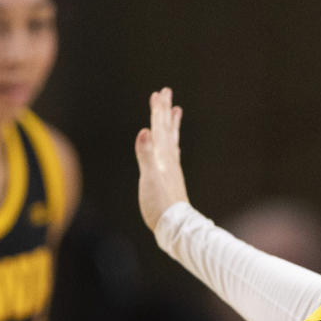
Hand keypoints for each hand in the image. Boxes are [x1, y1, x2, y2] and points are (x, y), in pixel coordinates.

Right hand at [135, 87, 187, 230]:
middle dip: (164, 111)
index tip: (160, 93)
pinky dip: (171, 144)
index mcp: (162, 157)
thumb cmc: (160, 205)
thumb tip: (144, 131)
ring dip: (171, 125)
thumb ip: (146, 154)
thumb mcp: (150, 178)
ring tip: (176, 111)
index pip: (159, 128)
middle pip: (166, 130)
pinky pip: (172, 154)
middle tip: (166, 92)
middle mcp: (169, 160)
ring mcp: (171, 169)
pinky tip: (172, 146)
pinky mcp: (171, 179)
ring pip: (171, 140)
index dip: (158, 111)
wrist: (175, 227)